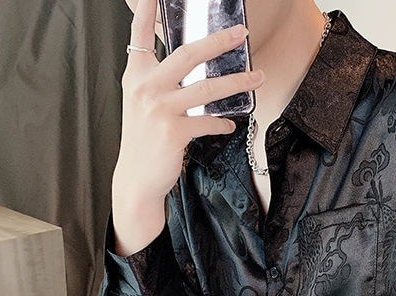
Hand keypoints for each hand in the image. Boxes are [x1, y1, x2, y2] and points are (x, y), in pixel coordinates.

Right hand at [112, 0, 264, 253]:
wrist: (137, 179)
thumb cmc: (144, 141)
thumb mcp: (143, 105)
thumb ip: (159, 83)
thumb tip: (190, 71)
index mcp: (136, 76)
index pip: (140, 35)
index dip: (148, 11)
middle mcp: (145, 87)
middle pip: (187, 54)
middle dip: (217, 41)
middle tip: (241, 33)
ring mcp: (159, 109)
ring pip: (206, 88)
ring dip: (237, 82)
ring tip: (259, 76)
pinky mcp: (174, 132)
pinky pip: (207, 121)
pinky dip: (221, 122)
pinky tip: (230, 123)